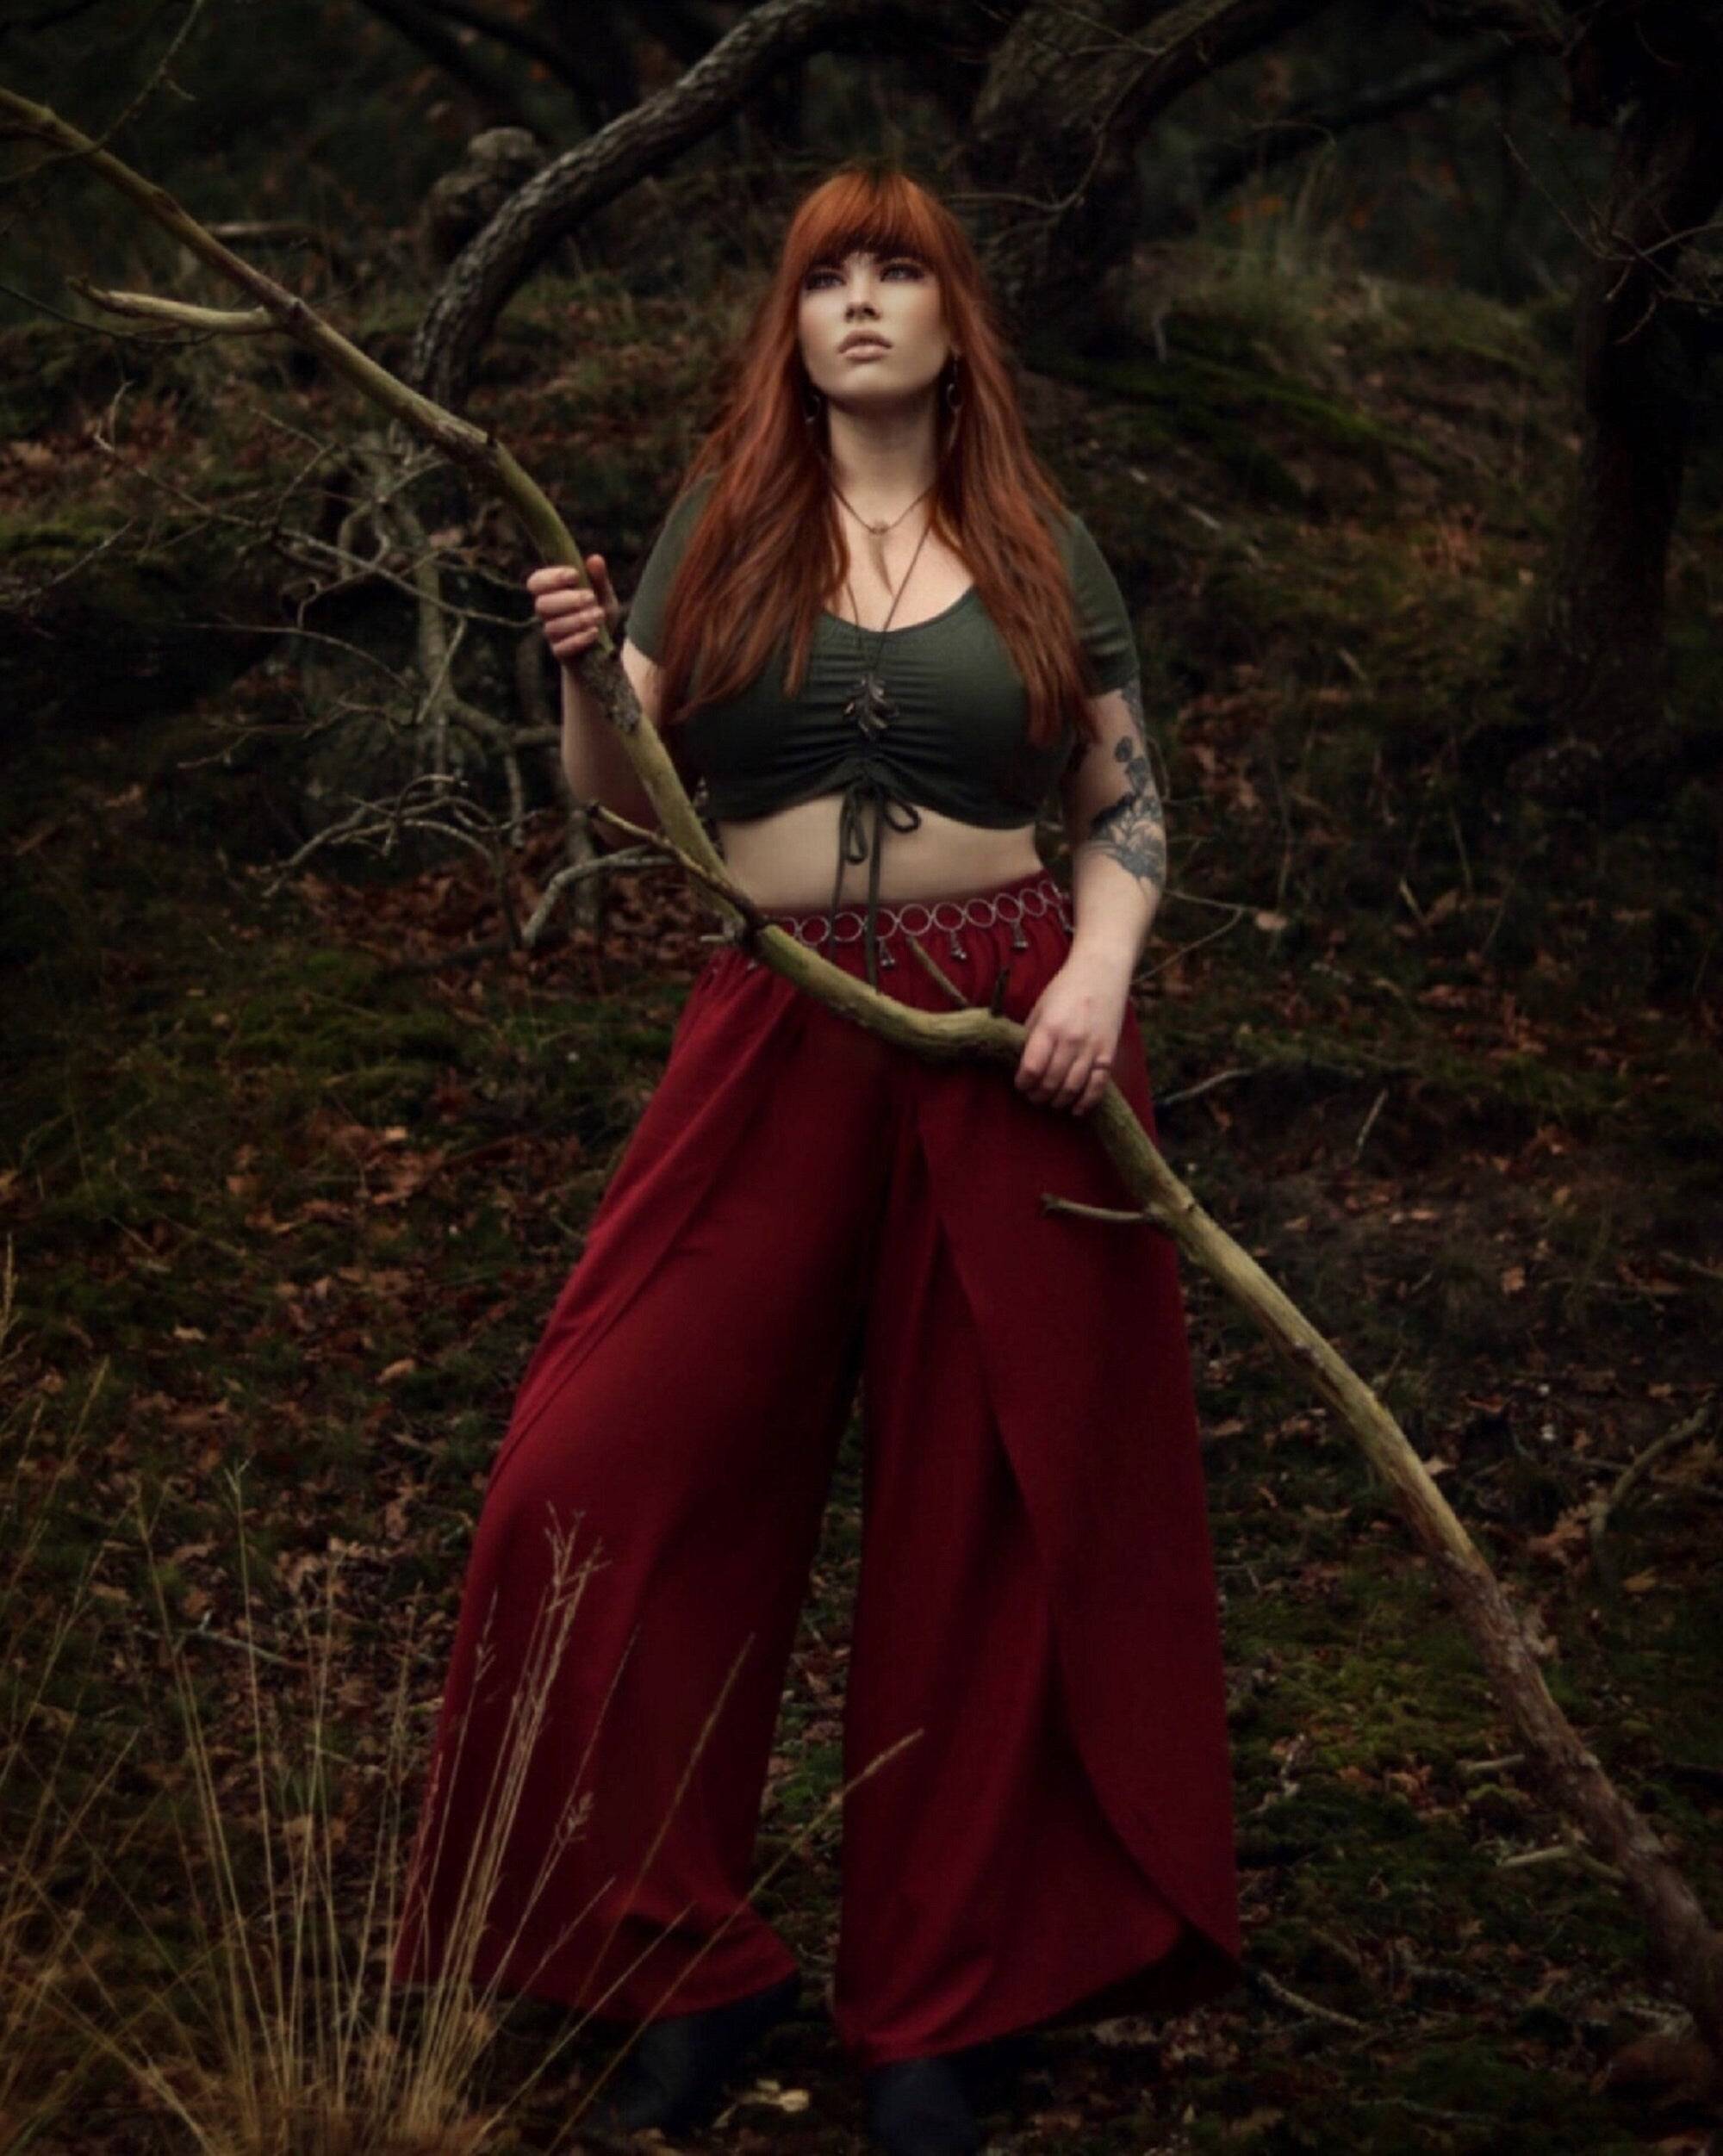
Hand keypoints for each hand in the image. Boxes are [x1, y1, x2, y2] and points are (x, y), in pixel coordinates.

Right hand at [527, 554, 622, 670]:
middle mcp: (546, 613)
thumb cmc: (598, 614)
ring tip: (598, 615)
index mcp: (551, 593)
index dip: (551, 578)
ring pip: (553, 627)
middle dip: (567, 600)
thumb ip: (599, 579)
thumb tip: (594, 559)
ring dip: (577, 619)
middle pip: (541, 605)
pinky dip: (579, 639)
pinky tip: (594, 632)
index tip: (575, 574)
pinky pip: (561, 647)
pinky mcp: (559, 653)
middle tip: (590, 597)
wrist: (604, 648)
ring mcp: (551, 634)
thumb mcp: (603, 594)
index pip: (536, 582)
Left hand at [1014, 948, 1130, 1114]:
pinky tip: (1075, 1109)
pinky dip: (1085, 1102)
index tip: (1020, 1085)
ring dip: (1058, 1102)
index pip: (1031, 1069)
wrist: (1101, 973)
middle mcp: (1071, 1041)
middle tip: (1033, 1097)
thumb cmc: (1065, 989)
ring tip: (1050, 1102)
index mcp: (1049, 1028)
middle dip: (1038, 1096)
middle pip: (1050, 1083)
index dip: (1022, 1083)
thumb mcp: (1040, 1008)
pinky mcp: (1109, 1054)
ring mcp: (1092, 1049)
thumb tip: (1021, 1064)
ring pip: (1072, 1089)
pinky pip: (1097, 1087)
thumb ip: (1031, 1037)